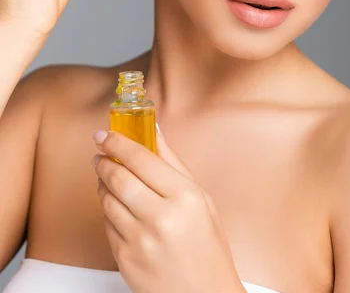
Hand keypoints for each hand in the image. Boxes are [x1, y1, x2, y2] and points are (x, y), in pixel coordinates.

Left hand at [92, 127, 243, 292]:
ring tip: (107, 177)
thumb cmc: (208, 248)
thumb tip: (154, 131)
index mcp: (184, 197)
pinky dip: (108, 211)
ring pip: (107, 201)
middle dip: (104, 161)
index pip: (141, 159)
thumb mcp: (202, 200)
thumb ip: (173, 163)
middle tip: (101, 153)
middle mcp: (160, 217)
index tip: (106, 134)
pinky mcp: (124, 260)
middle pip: (118, 177)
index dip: (118, 142)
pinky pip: (107, 225)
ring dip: (102, 184)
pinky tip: (117, 206)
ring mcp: (139, 241)